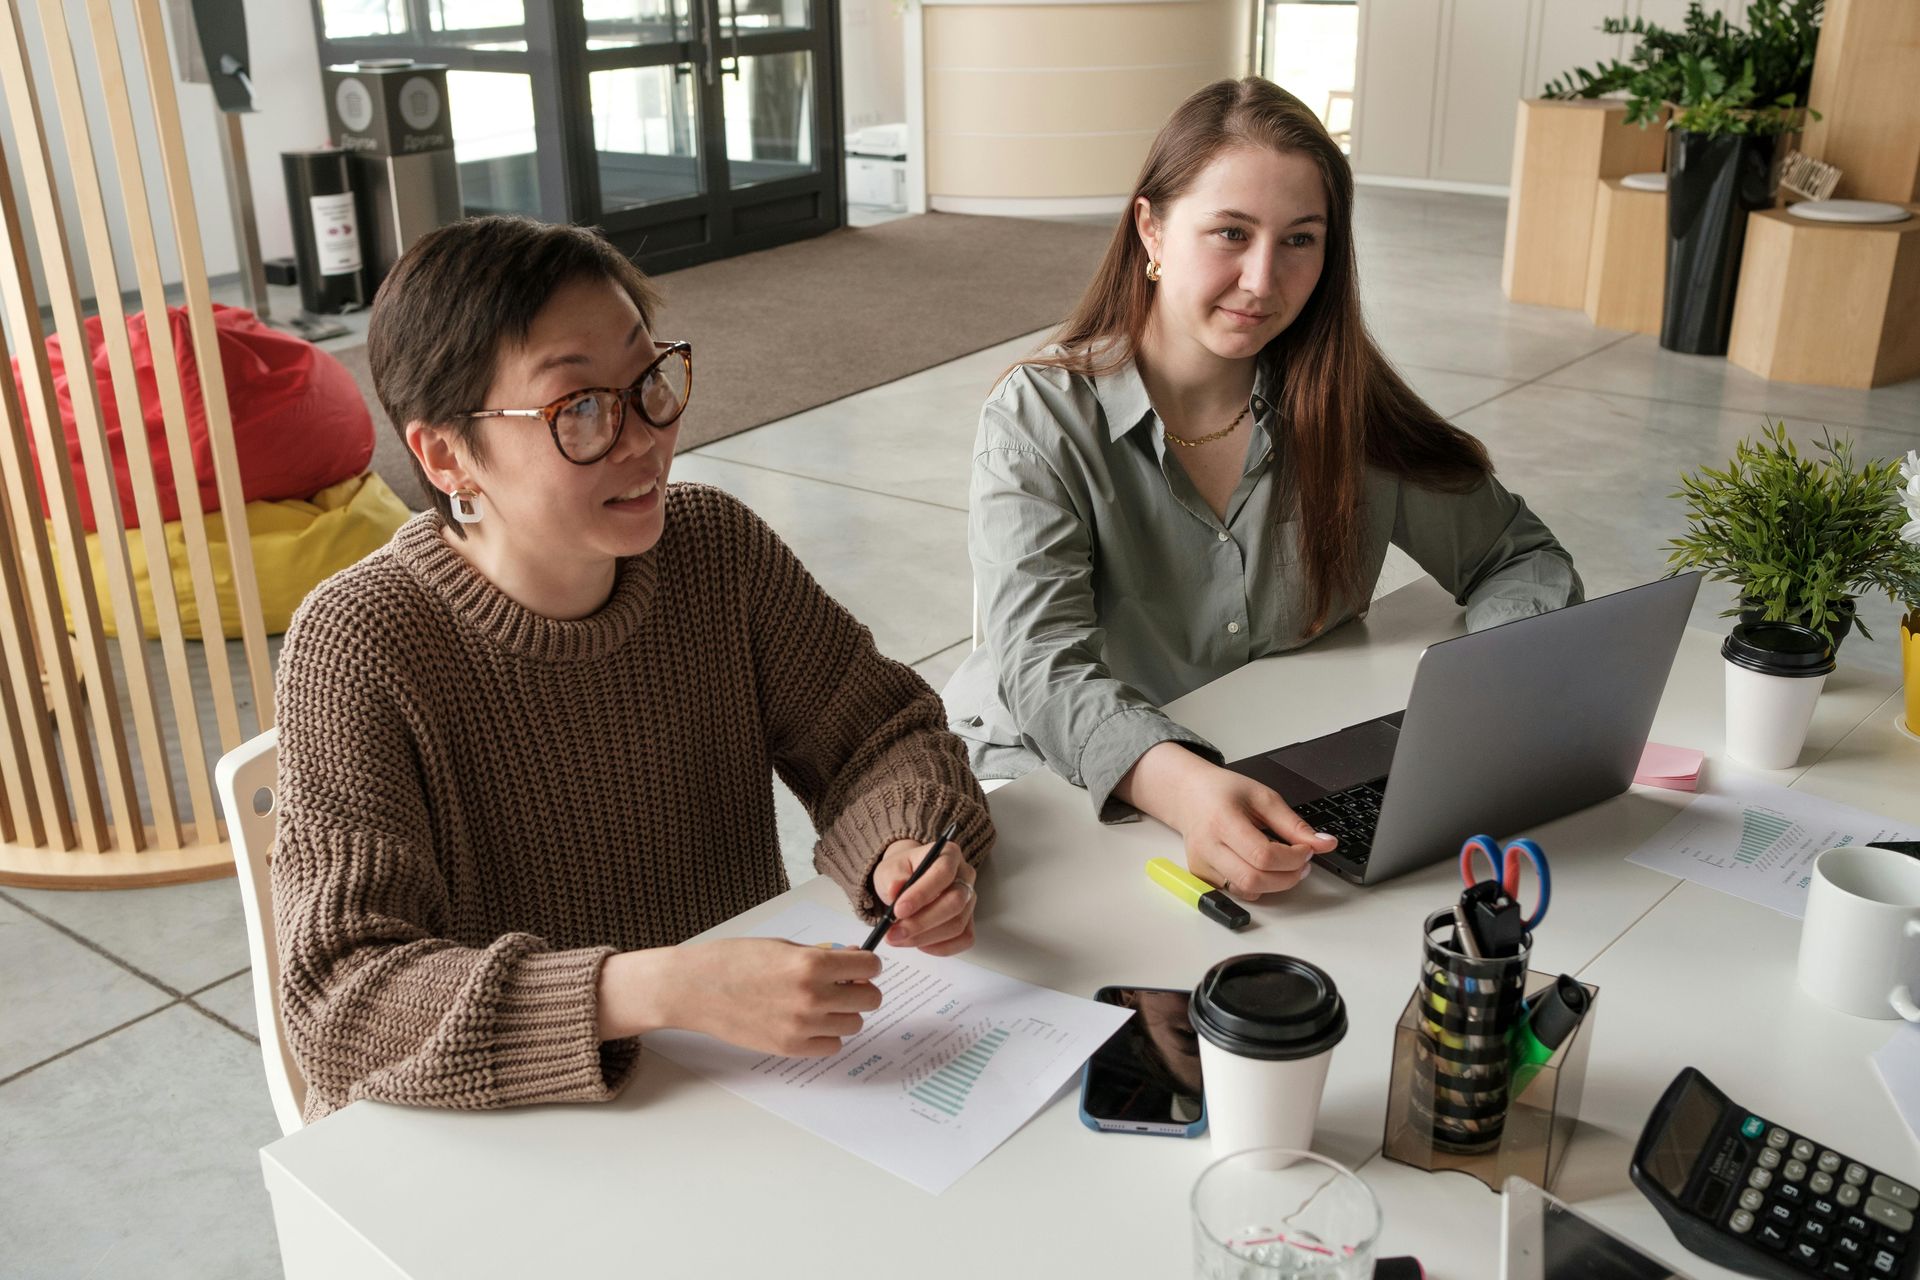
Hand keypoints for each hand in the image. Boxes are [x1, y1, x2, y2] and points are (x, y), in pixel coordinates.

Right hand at [597, 939, 880, 1055]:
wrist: (695, 988)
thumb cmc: (735, 960)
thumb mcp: (783, 946)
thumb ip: (821, 956)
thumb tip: (854, 962)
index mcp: (811, 964)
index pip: (870, 967)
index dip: (867, 965)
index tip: (859, 966)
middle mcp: (812, 997)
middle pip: (870, 1000)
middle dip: (861, 990)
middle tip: (844, 986)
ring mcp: (802, 1026)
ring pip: (853, 1024)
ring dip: (844, 1013)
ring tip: (820, 1004)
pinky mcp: (790, 1048)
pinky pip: (831, 1046)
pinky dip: (827, 1035)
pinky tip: (809, 1023)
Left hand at [871, 836, 976, 955]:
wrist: (907, 880)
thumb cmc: (901, 872)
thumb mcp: (889, 869)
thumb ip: (892, 878)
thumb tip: (895, 890)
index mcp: (949, 855)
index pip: (943, 873)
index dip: (922, 894)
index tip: (898, 910)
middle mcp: (965, 877)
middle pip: (954, 903)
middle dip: (921, 922)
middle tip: (893, 932)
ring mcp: (969, 901)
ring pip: (957, 925)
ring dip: (924, 937)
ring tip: (898, 938)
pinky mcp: (968, 921)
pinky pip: (963, 939)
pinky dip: (939, 947)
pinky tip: (919, 943)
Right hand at [1119, 743, 1335, 899]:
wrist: (1189, 796)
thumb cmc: (1223, 792)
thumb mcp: (1263, 798)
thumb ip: (1294, 824)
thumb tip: (1324, 843)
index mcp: (1222, 821)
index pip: (1263, 855)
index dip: (1293, 858)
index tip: (1307, 850)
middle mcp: (1208, 846)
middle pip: (1254, 880)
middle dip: (1288, 877)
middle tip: (1302, 863)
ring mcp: (1202, 864)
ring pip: (1246, 891)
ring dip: (1275, 884)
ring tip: (1286, 867)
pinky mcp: (1201, 876)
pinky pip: (1237, 891)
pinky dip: (1257, 886)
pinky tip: (1263, 869)